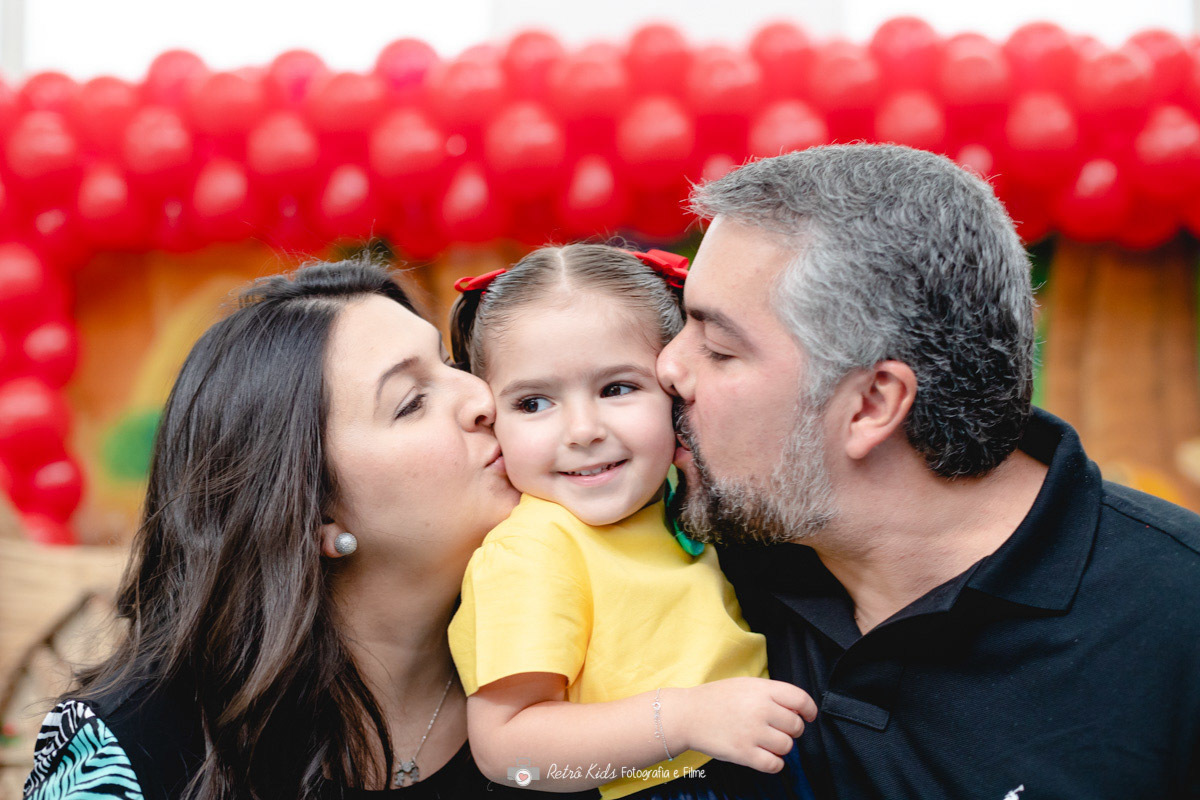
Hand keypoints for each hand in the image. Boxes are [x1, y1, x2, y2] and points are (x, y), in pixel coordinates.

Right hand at [662, 678, 817, 773]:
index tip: (809, 716)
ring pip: (787, 746)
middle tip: (778, 729)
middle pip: (796, 726)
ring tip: (766, 741)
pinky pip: (774, 764)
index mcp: (762, 689)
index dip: (810, 710)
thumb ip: (771, 694)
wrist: (688, 715)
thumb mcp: (745, 685)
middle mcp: (760, 709)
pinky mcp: (744, 753)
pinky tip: (765, 756)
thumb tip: (797, 709)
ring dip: (781, 746)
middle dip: (792, 730)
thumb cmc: (717, 699)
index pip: (800, 699)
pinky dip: (774, 763)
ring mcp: (752, 732)